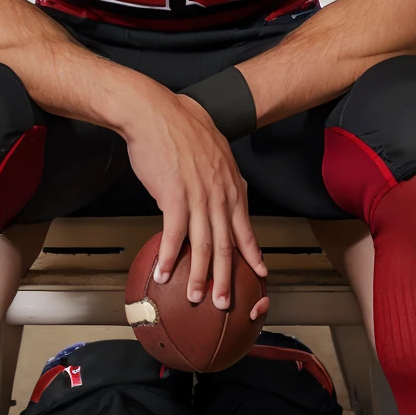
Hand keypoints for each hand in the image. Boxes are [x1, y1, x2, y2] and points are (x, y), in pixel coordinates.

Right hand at [123, 92, 268, 317]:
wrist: (156, 112)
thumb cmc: (181, 127)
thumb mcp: (214, 150)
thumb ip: (221, 174)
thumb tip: (221, 188)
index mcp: (231, 184)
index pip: (244, 226)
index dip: (252, 252)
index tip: (259, 272)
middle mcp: (219, 194)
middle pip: (226, 244)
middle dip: (227, 278)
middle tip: (225, 303)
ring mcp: (198, 197)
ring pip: (203, 245)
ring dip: (199, 276)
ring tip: (196, 297)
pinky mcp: (173, 196)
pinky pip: (174, 234)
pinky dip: (169, 256)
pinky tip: (164, 271)